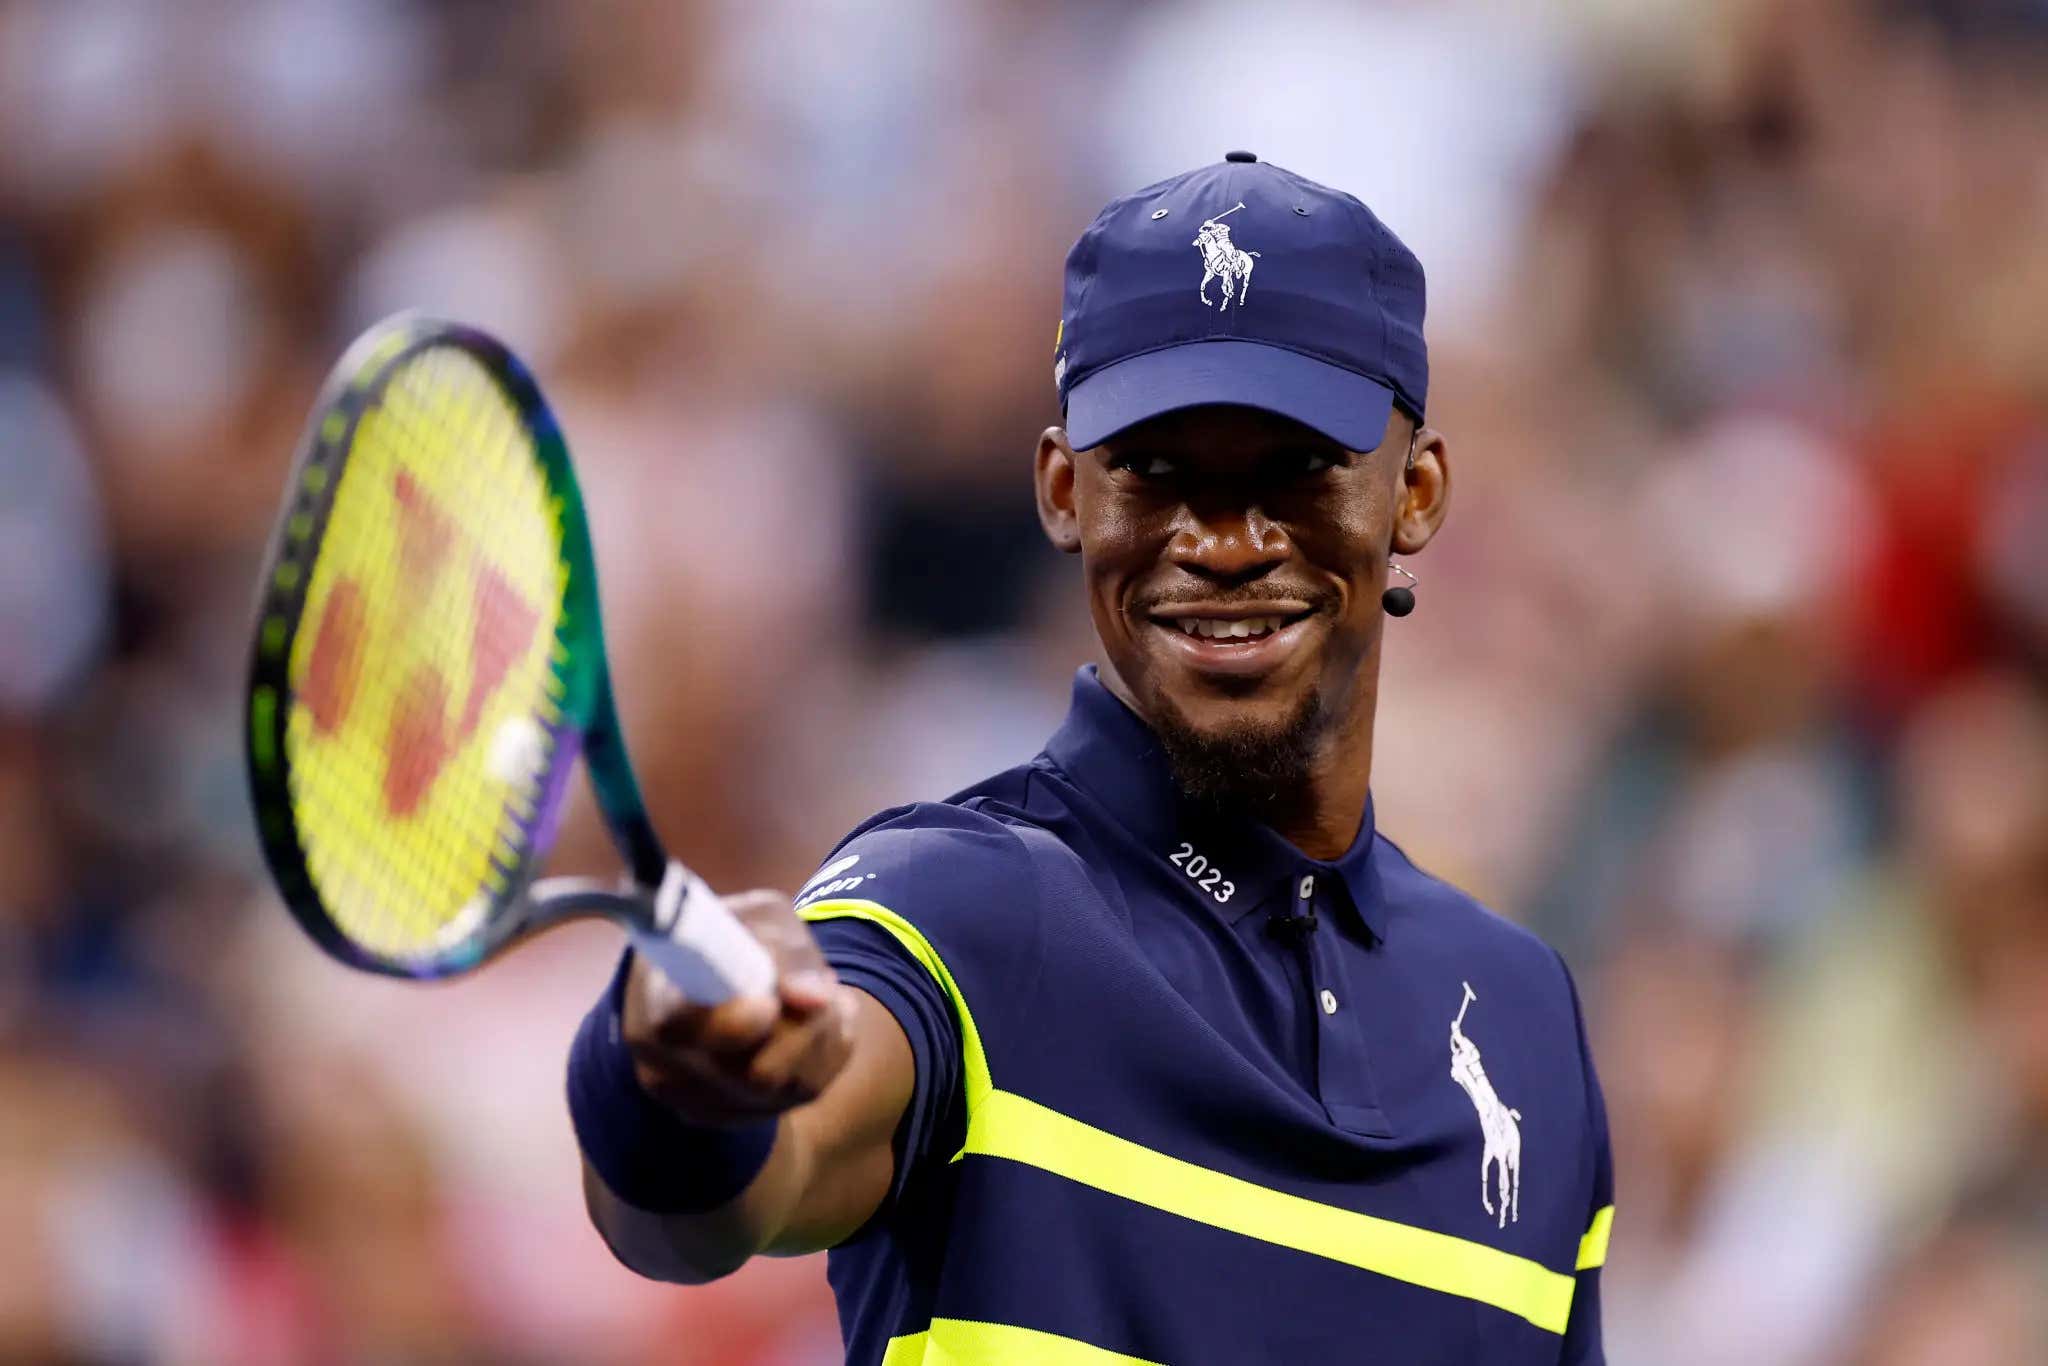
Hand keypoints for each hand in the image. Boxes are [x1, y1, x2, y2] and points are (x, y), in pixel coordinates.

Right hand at [621, 890, 855, 1126]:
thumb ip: (783, 949)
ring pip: (787, 1087)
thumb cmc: (733, 937)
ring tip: (817, 996)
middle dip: (804, 1027)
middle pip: (753, 1073)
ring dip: (821, 1036)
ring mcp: (699, 1102)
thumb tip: (814, 997)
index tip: (768, 1005)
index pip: (679, 1028)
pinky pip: (804, 1094)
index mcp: (656, 1003)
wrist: (715, 976)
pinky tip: (814, 1025)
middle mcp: (666, 1066)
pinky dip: (826, 1054)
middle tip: (822, 984)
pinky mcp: (737, 1116)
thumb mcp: (758, 918)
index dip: (732, 1024)